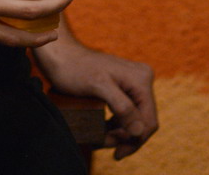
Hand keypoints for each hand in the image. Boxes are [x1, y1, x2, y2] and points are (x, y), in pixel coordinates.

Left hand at [34, 35, 157, 159]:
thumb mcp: (98, 86)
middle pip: (141, 121)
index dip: (134, 141)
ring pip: (133, 119)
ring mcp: (132, 83)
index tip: (116, 153)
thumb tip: (139, 131)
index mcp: (141, 79)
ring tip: (99, 140)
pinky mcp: (123, 87)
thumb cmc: (75, 68)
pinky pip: (125, 112)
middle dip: (124, 137)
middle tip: (102, 145)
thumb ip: (122, 107)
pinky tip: (102, 132)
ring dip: (118, 133)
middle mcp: (141, 79)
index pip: (148, 121)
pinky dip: (115, 125)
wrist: (60, 54)